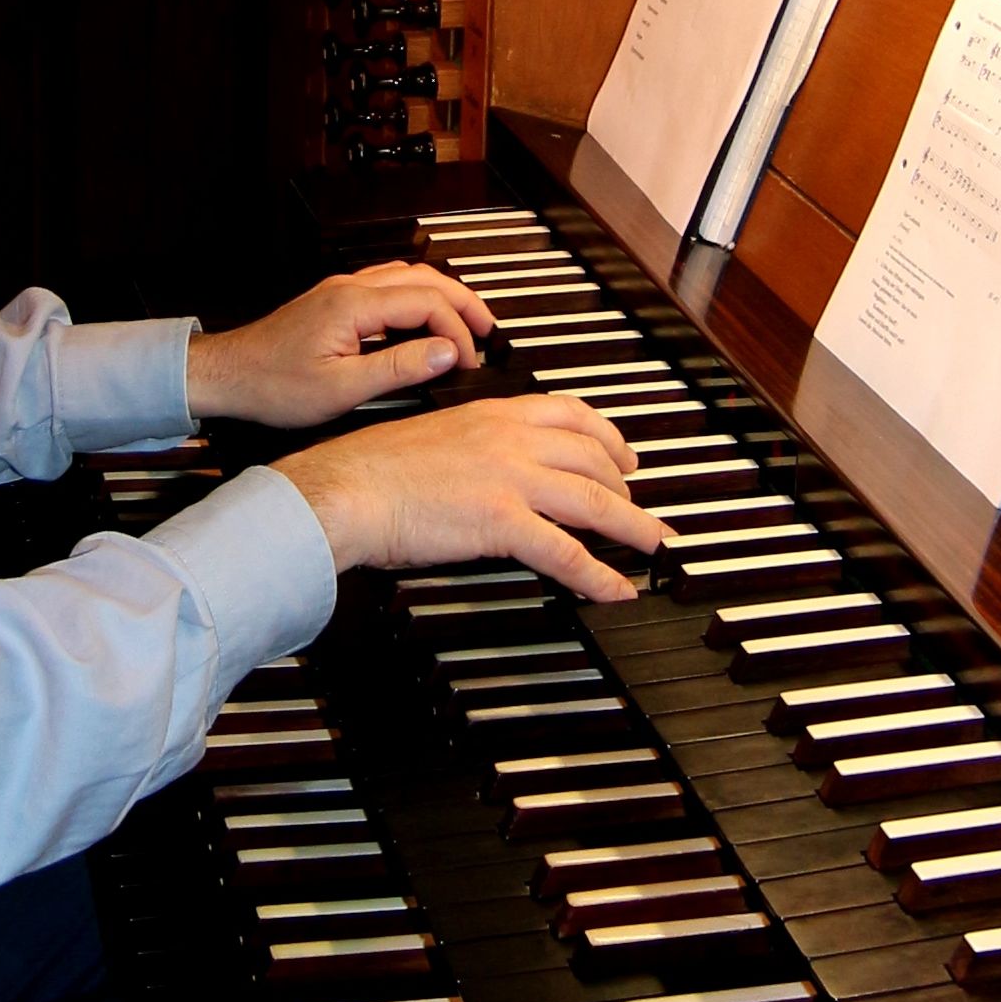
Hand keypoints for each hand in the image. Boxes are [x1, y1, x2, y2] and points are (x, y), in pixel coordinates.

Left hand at [186, 262, 496, 429]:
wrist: (228, 375)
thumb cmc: (272, 385)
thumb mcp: (342, 389)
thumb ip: (399, 368)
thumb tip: (445, 353)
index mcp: (354, 305)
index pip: (426, 304)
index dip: (456, 331)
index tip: (467, 361)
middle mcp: (349, 288)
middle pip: (425, 280)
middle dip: (462, 303)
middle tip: (488, 330)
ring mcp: (341, 290)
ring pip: (408, 277)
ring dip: (442, 297)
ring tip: (465, 322)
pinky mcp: (334, 300)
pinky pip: (388, 285)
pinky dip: (417, 298)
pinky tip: (423, 318)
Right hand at [278, 394, 666, 601]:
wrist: (347, 487)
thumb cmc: (372, 469)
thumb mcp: (433, 435)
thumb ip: (472, 445)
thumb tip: (488, 467)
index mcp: (493, 413)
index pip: (571, 413)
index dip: (609, 436)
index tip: (624, 454)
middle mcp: (511, 439)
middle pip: (594, 458)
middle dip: (627, 486)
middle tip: (639, 509)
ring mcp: (511, 478)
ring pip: (595, 501)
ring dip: (633, 528)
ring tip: (653, 547)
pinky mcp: (502, 520)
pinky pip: (566, 551)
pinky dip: (598, 574)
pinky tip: (615, 589)